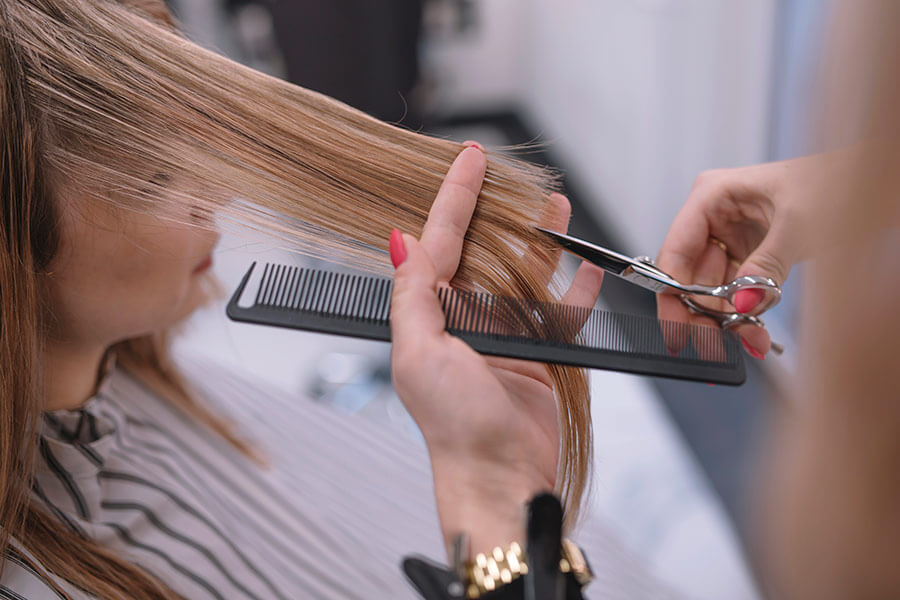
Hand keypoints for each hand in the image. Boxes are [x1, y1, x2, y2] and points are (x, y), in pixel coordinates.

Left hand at [388, 145, 603, 555]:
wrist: (503, 477)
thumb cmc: (456, 425)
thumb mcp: (421, 353)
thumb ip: (413, 295)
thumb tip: (400, 240)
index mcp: (430, 315)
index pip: (441, 241)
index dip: (453, 197)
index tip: (468, 158)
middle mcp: (464, 320)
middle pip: (483, 250)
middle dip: (498, 212)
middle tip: (512, 177)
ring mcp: (504, 335)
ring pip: (525, 272)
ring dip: (541, 240)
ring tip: (557, 206)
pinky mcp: (539, 353)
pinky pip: (561, 309)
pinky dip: (576, 285)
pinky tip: (589, 264)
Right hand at [657, 152, 842, 357]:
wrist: (866, 183)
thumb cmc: (835, 181)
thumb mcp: (799, 223)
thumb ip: (766, 265)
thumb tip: (742, 301)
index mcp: (712, 196)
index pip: (677, 251)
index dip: (672, 293)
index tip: (676, 327)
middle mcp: (715, 218)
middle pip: (692, 277)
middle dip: (706, 314)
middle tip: (712, 345)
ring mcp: (731, 238)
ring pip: (714, 290)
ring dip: (729, 320)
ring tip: (750, 339)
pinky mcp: (749, 256)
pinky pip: (738, 292)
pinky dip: (746, 314)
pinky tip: (755, 332)